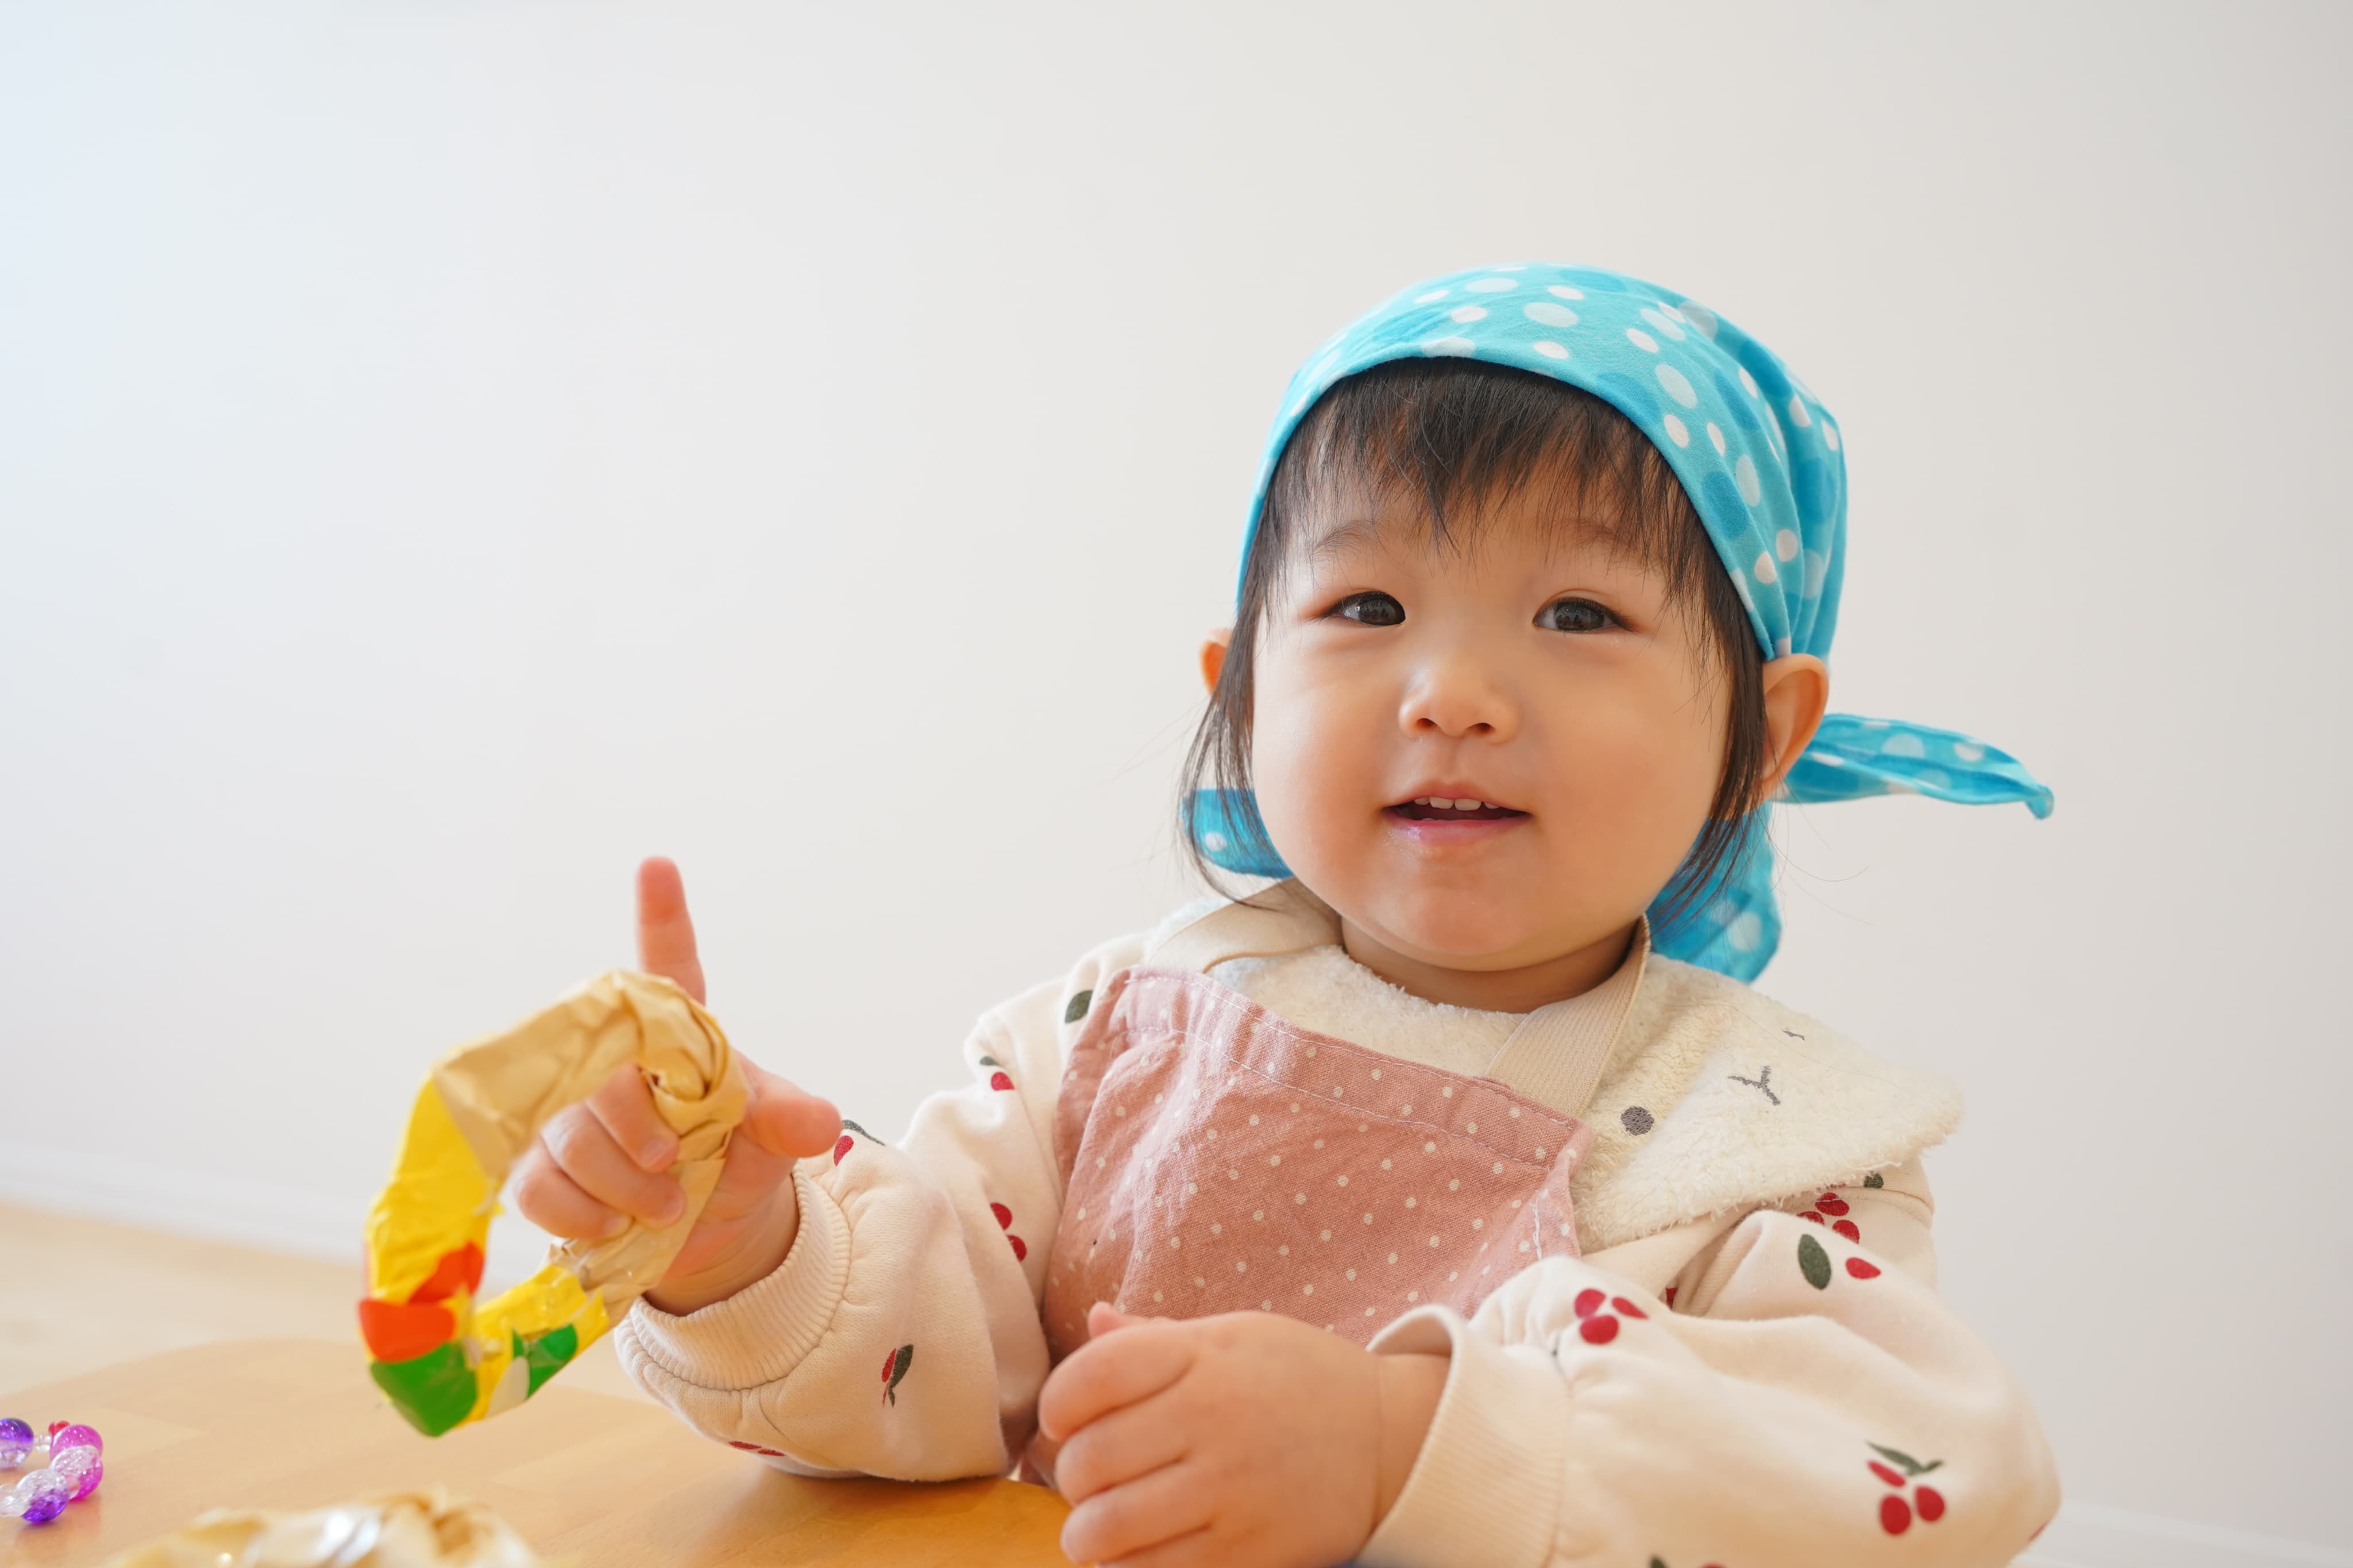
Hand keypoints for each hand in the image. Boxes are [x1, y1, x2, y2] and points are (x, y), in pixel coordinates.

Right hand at [510, 857, 841, 1314]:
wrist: (708, 1229)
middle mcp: (614, 1062)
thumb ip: (790, 1122)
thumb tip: (819, 1121)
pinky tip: (613, 1226)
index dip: (662, 917)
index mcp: (678, 1034)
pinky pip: (540, 1186)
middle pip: (604, 1076)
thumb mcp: (775, 1140)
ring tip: (665, 1207)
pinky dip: (580, 1214)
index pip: (668, 966)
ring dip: (620, 1184)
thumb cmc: (737, 1158)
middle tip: (676, 1167)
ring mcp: (568, 1114)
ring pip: (570, 1137)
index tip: (659, 866)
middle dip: (639, 1129)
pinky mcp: (540, 1170)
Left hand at [1037, 1303, 1447, 1567]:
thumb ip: (1157, 1337)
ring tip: (1101, 1522)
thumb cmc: (1300, 1379)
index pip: (1090, 1377)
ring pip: (1106, 1531)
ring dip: (1087, 1533)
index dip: (1057, 1403)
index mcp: (1204, 1357)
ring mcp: (1231, 1493)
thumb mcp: (1235, 1336)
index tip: (1065, 1418)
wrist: (1392, 1442)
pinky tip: (1139, 1551)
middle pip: (1088, 1460)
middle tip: (1088, 1476)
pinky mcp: (1248, 1554)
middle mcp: (1214, 1421)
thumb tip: (1095, 1321)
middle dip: (1071, 1475)